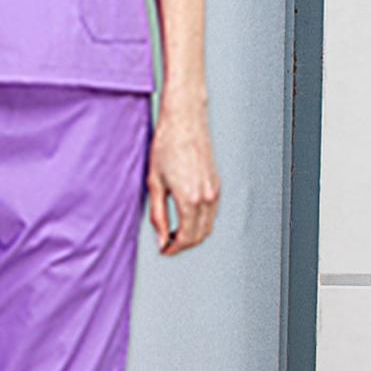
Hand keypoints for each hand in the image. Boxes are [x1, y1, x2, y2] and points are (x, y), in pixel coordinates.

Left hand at [146, 95, 219, 255]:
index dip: (173, 248)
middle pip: (200, 236)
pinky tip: (185, 215)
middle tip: (166, 242)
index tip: (163, 249)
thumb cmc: (167, 146)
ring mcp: (215, 190)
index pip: (186, 238)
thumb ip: (157, 215)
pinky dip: (201, 220)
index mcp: (190, 199)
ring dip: (193, 233)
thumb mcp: (154, 183)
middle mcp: (207, 197)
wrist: (184, 121)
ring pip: (208, 225)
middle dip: (183, 244)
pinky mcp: (217, 183)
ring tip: (174, 230)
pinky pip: (212, 212)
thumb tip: (161, 237)